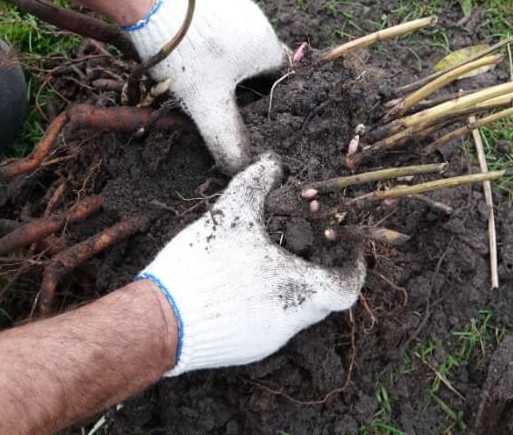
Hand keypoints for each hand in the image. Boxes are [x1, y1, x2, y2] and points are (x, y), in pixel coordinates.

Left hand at [124, 0, 288, 171]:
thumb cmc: (186, 52)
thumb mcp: (206, 103)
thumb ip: (226, 138)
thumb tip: (242, 166)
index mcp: (267, 46)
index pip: (283, 80)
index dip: (268, 102)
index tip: (248, 116)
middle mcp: (259, 21)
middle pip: (258, 63)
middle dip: (242, 86)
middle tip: (220, 103)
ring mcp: (234, 4)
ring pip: (237, 44)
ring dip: (223, 65)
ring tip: (199, 81)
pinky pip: (217, 28)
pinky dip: (207, 45)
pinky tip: (186, 55)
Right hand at [137, 153, 364, 375]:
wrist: (159, 321)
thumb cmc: (202, 267)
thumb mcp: (232, 213)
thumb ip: (257, 181)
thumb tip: (273, 162)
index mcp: (299, 291)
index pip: (347, 287)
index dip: (353, 266)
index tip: (348, 248)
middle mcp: (291, 322)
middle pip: (322, 297)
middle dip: (317, 268)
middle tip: (304, 241)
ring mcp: (269, 340)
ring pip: (296, 311)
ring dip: (290, 284)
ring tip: (268, 257)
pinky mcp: (246, 349)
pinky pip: (270, 323)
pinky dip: (267, 301)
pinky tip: (243, 281)